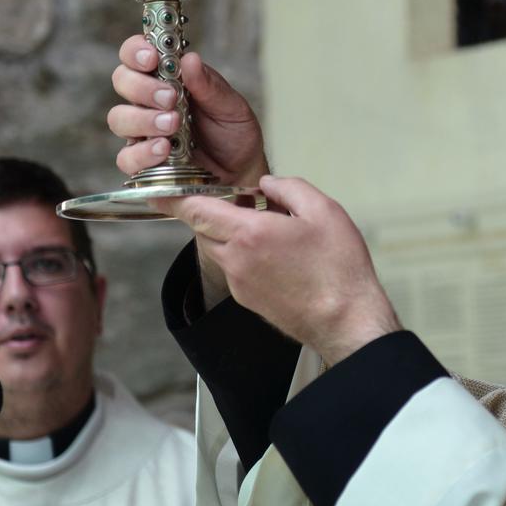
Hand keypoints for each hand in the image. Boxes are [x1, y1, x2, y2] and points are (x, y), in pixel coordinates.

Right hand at [108, 37, 268, 189]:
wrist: (241, 174)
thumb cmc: (234, 135)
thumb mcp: (232, 107)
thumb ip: (210, 86)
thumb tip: (190, 59)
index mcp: (167, 79)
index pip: (136, 55)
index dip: (136, 50)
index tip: (151, 57)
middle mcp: (149, 103)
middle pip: (121, 81)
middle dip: (141, 87)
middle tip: (169, 97)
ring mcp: (143, 133)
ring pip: (119, 118)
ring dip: (143, 119)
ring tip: (172, 125)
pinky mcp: (143, 164)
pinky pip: (126, 158)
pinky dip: (143, 153)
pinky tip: (164, 150)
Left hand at [161, 175, 401, 364]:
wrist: (346, 321)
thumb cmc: (339, 270)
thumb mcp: (323, 211)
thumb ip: (288, 188)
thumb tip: (268, 184)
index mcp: (250, 234)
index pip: (197, 210)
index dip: (174, 198)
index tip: (159, 192)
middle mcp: (237, 260)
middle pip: (204, 230)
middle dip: (214, 212)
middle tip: (241, 202)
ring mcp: (240, 284)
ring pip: (220, 250)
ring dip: (231, 235)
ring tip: (267, 230)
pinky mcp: (248, 300)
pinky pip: (234, 269)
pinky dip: (244, 256)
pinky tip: (276, 255)